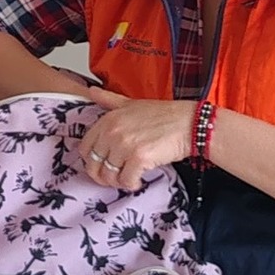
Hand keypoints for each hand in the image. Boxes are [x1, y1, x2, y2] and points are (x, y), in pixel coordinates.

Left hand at [79, 89, 196, 191]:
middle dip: (102, 175)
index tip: (101, 165)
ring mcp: (125, 145)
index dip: (91, 160)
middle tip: (113, 178)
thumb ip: (109, 99)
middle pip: (94, 164)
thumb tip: (91, 91)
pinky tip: (138, 180)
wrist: (189, 123)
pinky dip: (131, 184)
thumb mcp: (131, 103)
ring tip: (128, 178)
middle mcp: (112, 132)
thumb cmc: (163, 114)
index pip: (85, 147)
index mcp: (108, 120)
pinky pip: (126, 180)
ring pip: (109, 175)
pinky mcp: (139, 158)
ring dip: (118, 182)